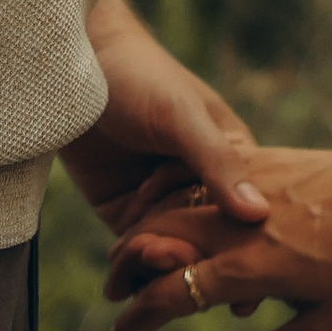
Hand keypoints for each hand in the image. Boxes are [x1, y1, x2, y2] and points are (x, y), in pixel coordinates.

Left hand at [58, 0, 271, 239]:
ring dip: (161, 261)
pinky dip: (133, 262)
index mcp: (235, 160)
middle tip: (169, 255)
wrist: (73, 66)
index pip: (248, 215)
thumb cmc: (139, 76)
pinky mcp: (126, 215)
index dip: (237, 241)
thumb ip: (217, 162)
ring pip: (173, 251)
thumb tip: (258, 214)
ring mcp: (164, 203)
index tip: (221, 256)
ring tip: (144, 255)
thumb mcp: (181, 116)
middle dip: (193, 254)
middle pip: (211, 241)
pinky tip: (125, 263)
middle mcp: (203, 186)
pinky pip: (137, 251)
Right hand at [101, 139, 331, 330]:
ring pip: (170, 207)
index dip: (136, 323)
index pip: (171, 296)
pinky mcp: (258, 163)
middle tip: (113, 296)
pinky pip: (198, 182)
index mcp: (250, 268)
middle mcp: (237, 225)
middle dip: (123, 271)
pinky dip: (171, 201)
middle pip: (153, 241)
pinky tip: (173, 219)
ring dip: (141, 235)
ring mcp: (245, 189)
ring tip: (132, 261)